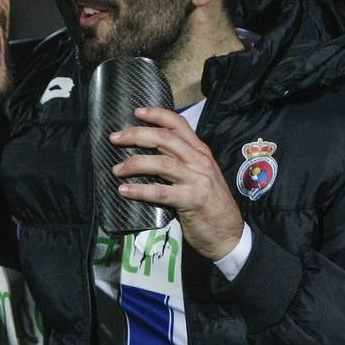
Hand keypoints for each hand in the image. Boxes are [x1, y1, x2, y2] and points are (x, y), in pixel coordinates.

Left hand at [109, 106, 242, 260]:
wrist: (229, 233)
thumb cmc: (210, 204)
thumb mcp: (200, 175)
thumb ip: (181, 162)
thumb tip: (149, 154)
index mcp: (201, 152)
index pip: (179, 125)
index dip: (157, 115)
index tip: (137, 112)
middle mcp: (199, 161)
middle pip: (165, 139)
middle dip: (137, 135)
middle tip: (115, 138)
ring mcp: (197, 180)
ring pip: (161, 163)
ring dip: (135, 163)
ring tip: (116, 169)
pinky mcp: (192, 200)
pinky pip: (161, 192)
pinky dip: (140, 190)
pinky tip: (125, 190)